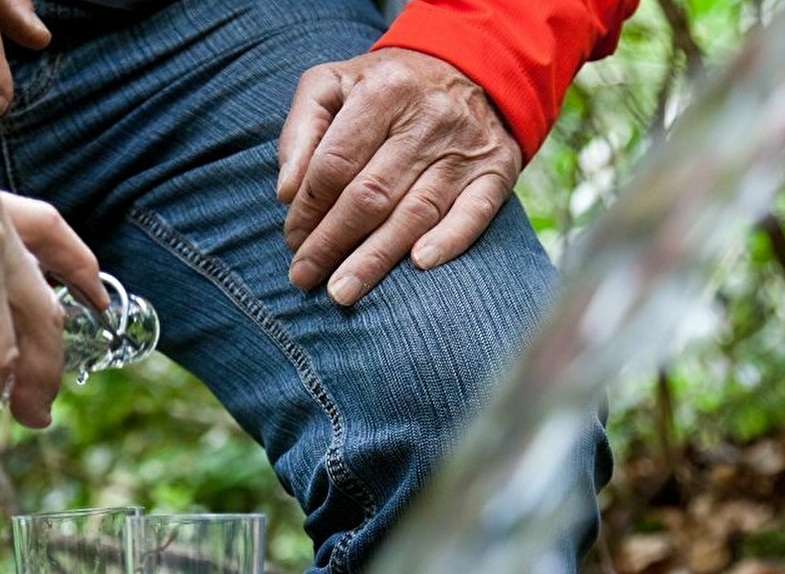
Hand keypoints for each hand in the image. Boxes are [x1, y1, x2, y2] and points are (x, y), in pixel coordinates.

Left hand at [277, 48, 522, 305]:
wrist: (470, 69)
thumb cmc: (385, 88)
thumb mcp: (333, 84)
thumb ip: (301, 131)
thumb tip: (287, 192)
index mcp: (383, 90)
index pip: (335, 162)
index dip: (308, 208)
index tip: (291, 240)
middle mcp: (428, 116)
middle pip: (371, 194)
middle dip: (331, 242)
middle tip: (304, 277)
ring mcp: (466, 147)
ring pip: (415, 212)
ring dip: (375, 258)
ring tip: (341, 292)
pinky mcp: (497, 171)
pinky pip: (474, 213)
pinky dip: (449, 240)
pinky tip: (419, 265)